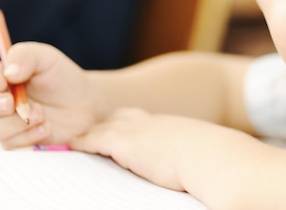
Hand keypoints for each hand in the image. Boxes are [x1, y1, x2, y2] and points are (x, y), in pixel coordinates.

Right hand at [0, 42, 97, 147]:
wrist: (83, 103)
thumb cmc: (61, 77)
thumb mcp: (46, 58)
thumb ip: (26, 56)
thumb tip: (7, 72)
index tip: (2, 81)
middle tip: (11, 102)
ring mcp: (2, 122)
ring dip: (16, 122)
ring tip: (42, 113)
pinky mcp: (15, 141)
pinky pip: (10, 144)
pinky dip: (29, 135)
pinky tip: (46, 126)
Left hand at [70, 108, 244, 192]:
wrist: (213, 157)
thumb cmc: (215, 162)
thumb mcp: (202, 154)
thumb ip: (194, 156)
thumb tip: (202, 167)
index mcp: (169, 127)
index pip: (142, 120)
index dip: (127, 124)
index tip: (119, 129)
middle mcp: (151, 123)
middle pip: (119, 118)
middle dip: (105, 125)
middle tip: (91, 134)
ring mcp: (136, 131)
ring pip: (103, 128)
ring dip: (90, 134)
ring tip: (75, 142)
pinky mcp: (124, 144)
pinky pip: (94, 141)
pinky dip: (81, 144)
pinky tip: (71, 148)